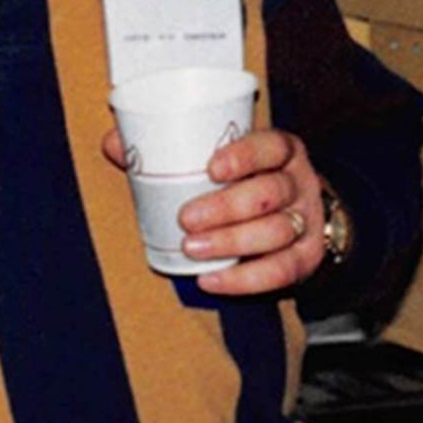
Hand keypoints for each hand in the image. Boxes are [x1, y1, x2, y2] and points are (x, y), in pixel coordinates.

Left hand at [99, 125, 325, 296]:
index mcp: (282, 150)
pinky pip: (282, 271)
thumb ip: (170, 149)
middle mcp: (301, 183)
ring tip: (193, 249)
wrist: (297, 214)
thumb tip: (113, 143)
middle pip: (271, 193)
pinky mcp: (308, 257)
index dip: (245, 155)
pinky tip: (212, 279)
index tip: (211, 168)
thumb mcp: (224, 159)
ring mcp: (308, 221)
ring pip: (277, 232)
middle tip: (187, 218)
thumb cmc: (247, 180)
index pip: (272, 146)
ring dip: (232, 242)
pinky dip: (246, 279)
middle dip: (228, 207)